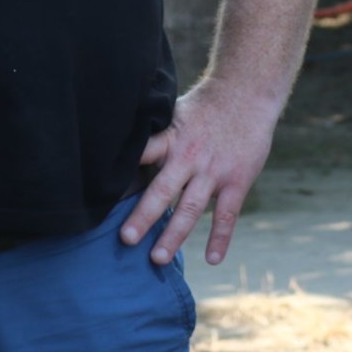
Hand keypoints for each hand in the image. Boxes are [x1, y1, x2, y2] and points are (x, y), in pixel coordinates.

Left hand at [121, 80, 277, 267]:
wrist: (248, 92)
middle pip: (163, 190)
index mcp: (171, 138)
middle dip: (144, 216)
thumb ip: (155, 136)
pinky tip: (212, 260)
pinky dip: (221, 238)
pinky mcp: (237, 180)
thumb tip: (122, 152)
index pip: (143, 153)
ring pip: (191, 207)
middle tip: (127, 239)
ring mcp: (214, 170)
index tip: (103, 192)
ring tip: (158, 258)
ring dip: (174, 234)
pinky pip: (227, 214)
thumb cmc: (206, 104)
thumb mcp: (174, 112)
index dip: (124, 169)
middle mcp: (189, 156)